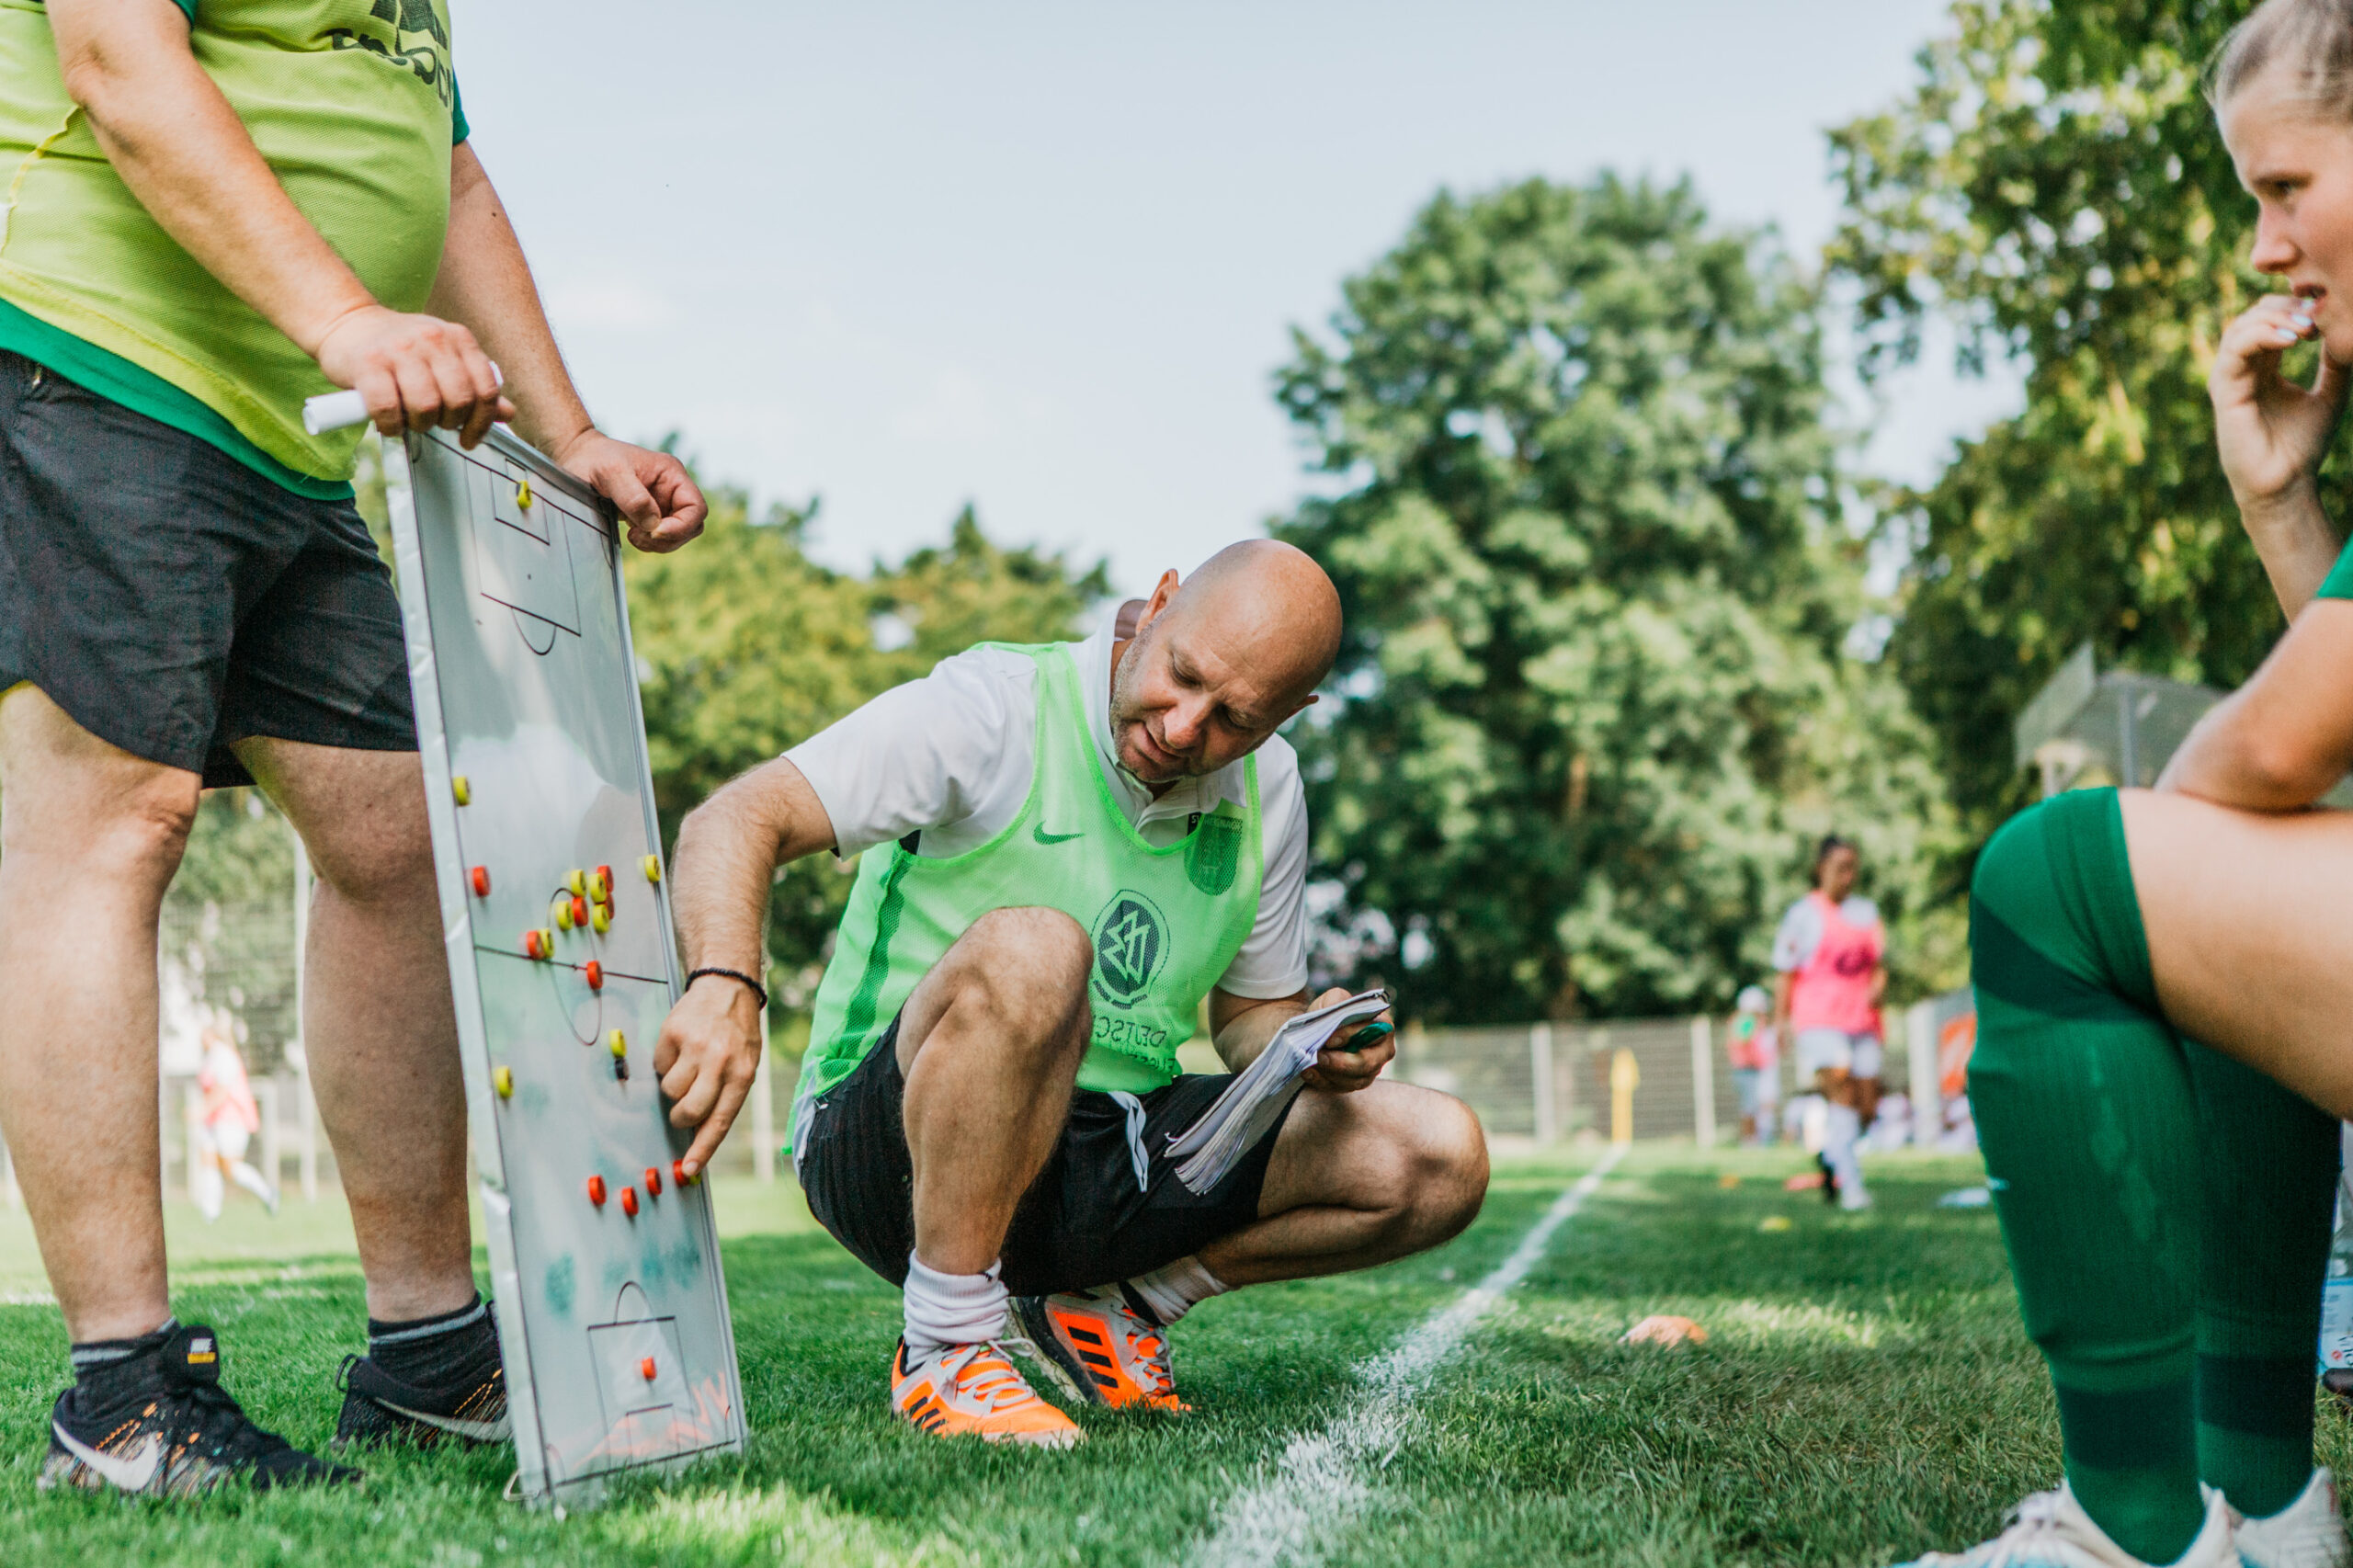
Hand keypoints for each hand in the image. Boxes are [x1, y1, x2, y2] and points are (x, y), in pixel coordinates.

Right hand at [313, 305, 513, 446]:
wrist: (347, 323)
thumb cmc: (400, 349)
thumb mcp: (444, 358)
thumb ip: (474, 383)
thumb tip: (508, 413)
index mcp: (458, 338)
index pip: (486, 389)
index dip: (483, 422)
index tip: (470, 438)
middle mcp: (432, 338)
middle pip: (458, 400)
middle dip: (448, 422)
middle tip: (433, 422)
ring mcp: (399, 349)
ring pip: (426, 405)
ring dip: (419, 424)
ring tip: (410, 419)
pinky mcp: (368, 363)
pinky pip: (388, 408)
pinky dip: (391, 425)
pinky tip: (389, 423)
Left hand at [552, 430, 706, 553]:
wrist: (577, 458)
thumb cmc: (594, 459)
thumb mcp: (611, 473)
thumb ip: (634, 498)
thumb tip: (653, 524)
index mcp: (671, 474)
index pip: (696, 508)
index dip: (681, 526)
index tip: (654, 532)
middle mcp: (672, 489)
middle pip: (691, 525)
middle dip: (669, 538)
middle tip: (639, 537)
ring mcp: (662, 503)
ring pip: (677, 535)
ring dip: (658, 543)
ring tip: (633, 535)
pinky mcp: (649, 515)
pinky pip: (660, 537)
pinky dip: (649, 542)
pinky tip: (631, 533)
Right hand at [652, 973, 764, 1178]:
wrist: (727, 986)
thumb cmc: (737, 1033)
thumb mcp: (745, 1064)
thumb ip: (726, 1096)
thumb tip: (699, 1133)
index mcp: (742, 1074)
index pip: (720, 1121)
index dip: (702, 1149)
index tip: (688, 1168)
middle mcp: (720, 1062)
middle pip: (689, 1111)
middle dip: (681, 1117)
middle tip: (682, 1109)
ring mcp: (694, 1047)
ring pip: (669, 1091)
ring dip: (674, 1086)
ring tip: (689, 1065)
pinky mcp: (672, 1034)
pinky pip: (659, 1066)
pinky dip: (666, 1063)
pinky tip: (681, 1048)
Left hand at [1300, 987, 1393, 1094]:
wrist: (1321, 1030)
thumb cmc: (1332, 1014)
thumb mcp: (1334, 999)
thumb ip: (1336, 1001)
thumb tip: (1334, 1011)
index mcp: (1383, 1026)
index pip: (1372, 1033)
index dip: (1350, 1036)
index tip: (1329, 1039)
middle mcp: (1382, 1052)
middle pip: (1367, 1064)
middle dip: (1340, 1062)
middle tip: (1319, 1056)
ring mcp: (1371, 1071)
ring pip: (1353, 1080)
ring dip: (1329, 1073)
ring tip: (1309, 1062)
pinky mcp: (1354, 1083)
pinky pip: (1339, 1087)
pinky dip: (1321, 1081)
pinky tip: (1307, 1071)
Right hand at [2211, 290, 2349, 516]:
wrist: (2286, 483)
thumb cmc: (2302, 446)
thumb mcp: (2329, 395)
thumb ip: (2333, 364)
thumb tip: (2344, 330)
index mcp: (2263, 369)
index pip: (2270, 321)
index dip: (2295, 309)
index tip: (2326, 312)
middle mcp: (2242, 371)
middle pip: (2253, 316)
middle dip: (2285, 307)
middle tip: (2317, 314)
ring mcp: (2229, 380)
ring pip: (2241, 327)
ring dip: (2275, 317)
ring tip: (2306, 327)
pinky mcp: (2224, 391)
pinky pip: (2236, 350)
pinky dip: (2263, 335)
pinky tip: (2292, 339)